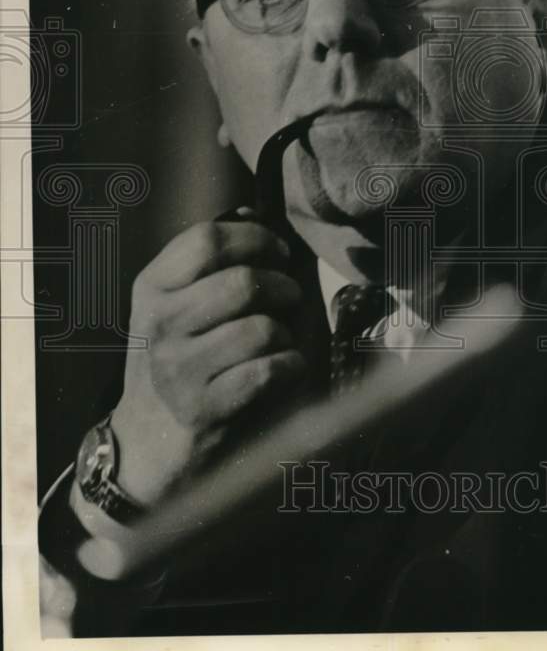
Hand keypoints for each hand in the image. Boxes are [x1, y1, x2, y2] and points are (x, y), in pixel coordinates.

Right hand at [110, 217, 303, 505]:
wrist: (151, 439)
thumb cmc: (181, 357)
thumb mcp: (177, 302)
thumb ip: (213, 259)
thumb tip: (254, 211)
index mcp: (152, 287)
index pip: (207, 239)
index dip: (257, 238)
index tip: (278, 252)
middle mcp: (159, 324)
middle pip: (242, 282)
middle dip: (283, 287)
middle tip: (289, 298)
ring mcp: (178, 370)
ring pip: (261, 328)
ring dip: (287, 332)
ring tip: (279, 340)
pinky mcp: (204, 410)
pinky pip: (270, 371)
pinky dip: (291, 366)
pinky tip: (284, 368)